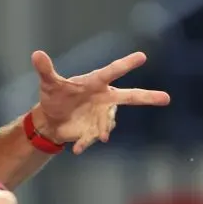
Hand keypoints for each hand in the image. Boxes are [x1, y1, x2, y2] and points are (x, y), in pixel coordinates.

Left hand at [30, 50, 170, 154]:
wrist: (52, 119)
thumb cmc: (55, 96)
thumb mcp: (49, 83)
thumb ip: (45, 70)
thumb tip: (36, 54)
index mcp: (95, 82)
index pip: (112, 71)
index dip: (126, 64)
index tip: (142, 56)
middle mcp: (104, 98)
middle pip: (129, 96)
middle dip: (148, 97)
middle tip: (166, 98)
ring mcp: (102, 116)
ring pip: (109, 122)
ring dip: (106, 128)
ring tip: (103, 136)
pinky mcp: (94, 131)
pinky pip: (94, 137)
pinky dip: (86, 143)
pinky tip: (77, 149)